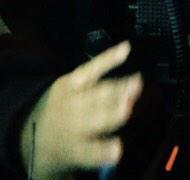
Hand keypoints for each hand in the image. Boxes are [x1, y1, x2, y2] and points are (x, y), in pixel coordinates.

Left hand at [20, 41, 141, 179]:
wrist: (33, 134)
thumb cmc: (65, 148)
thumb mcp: (76, 160)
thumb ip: (98, 152)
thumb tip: (122, 146)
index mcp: (72, 149)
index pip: (89, 152)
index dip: (103, 151)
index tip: (117, 150)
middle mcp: (70, 123)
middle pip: (96, 117)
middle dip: (112, 111)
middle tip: (129, 105)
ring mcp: (69, 100)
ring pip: (98, 93)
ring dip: (118, 87)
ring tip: (137, 83)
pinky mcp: (69, 82)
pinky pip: (92, 68)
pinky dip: (108, 58)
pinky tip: (124, 49)